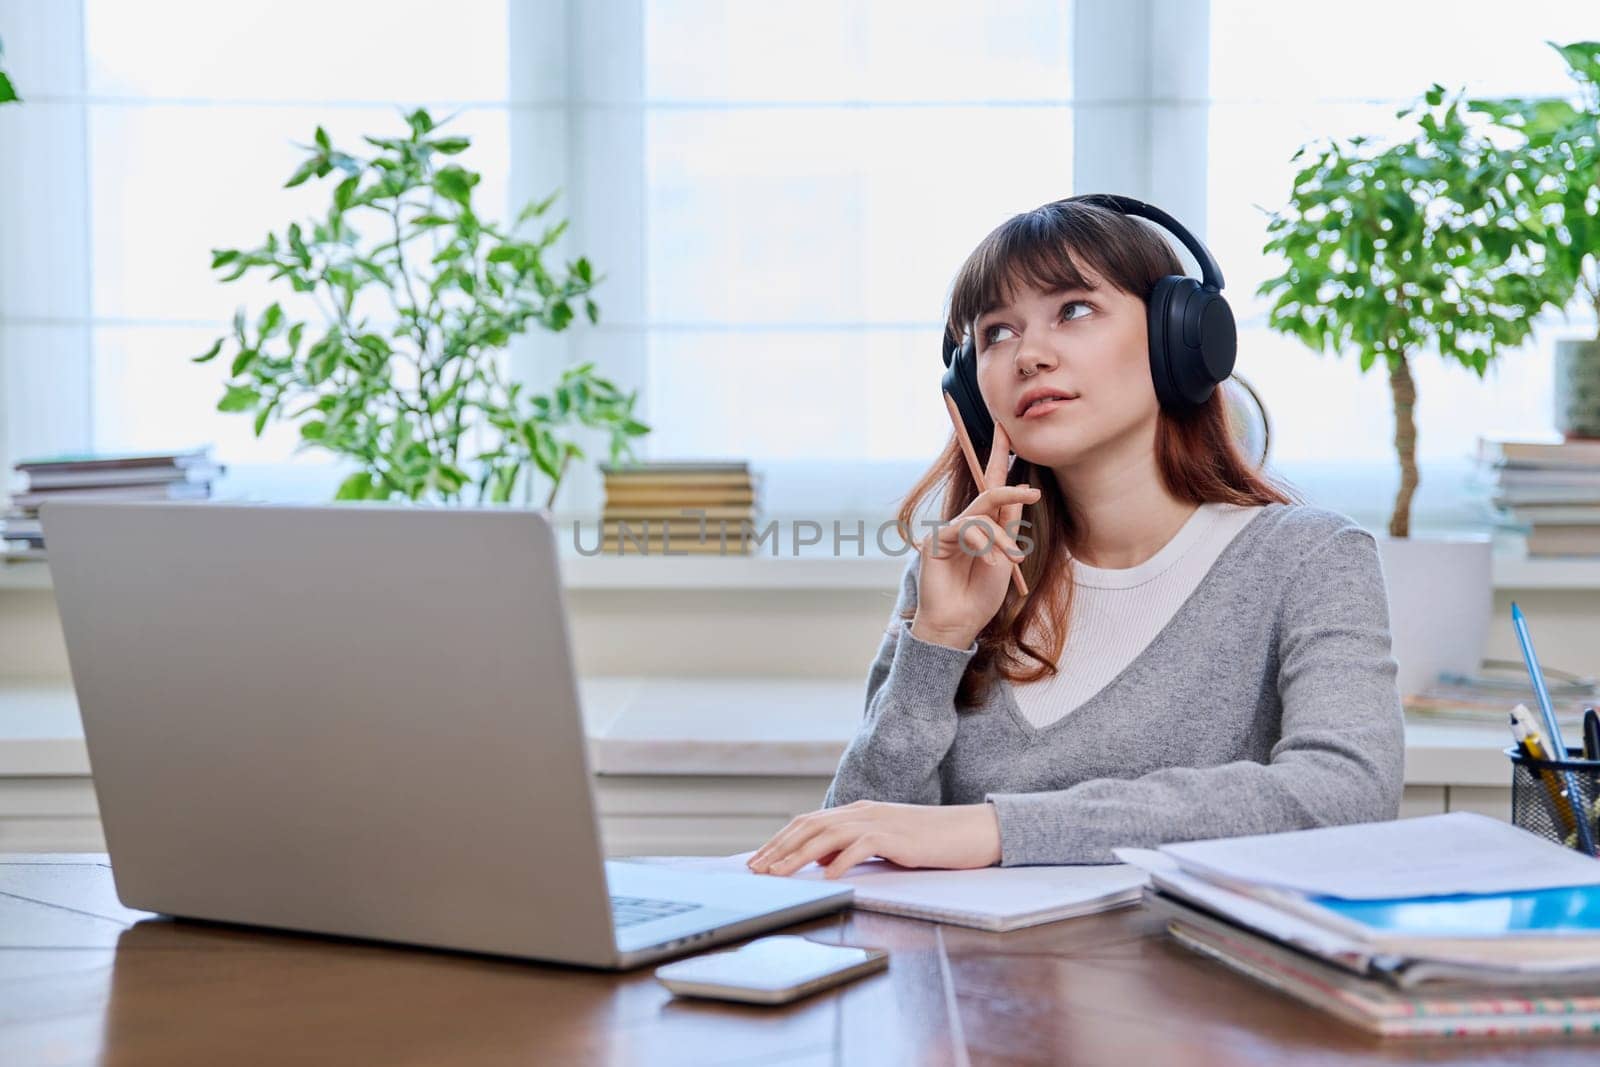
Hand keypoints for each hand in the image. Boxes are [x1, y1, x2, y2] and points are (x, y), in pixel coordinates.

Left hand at [745, 799, 1002, 878]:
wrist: (967, 831)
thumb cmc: (926, 841)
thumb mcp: (882, 842)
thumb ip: (851, 846)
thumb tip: (819, 860)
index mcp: (857, 812)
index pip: (809, 822)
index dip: (781, 839)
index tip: (759, 859)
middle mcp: (862, 812)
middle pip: (810, 826)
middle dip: (780, 848)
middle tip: (757, 869)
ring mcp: (879, 822)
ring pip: (828, 835)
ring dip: (799, 855)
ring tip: (779, 874)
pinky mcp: (897, 837)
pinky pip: (862, 847)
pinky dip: (841, 861)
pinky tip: (827, 876)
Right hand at [912, 420, 1037, 648]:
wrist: (959, 623)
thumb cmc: (981, 595)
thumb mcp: (1004, 558)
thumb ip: (1007, 525)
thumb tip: (1022, 492)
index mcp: (986, 527)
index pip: (993, 487)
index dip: (999, 458)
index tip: (1005, 431)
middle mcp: (968, 524)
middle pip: (987, 491)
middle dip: (1007, 485)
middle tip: (1034, 493)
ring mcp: (950, 531)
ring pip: (981, 515)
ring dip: (1000, 537)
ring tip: (1010, 559)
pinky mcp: (936, 541)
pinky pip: (966, 529)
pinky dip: (983, 543)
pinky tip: (990, 561)